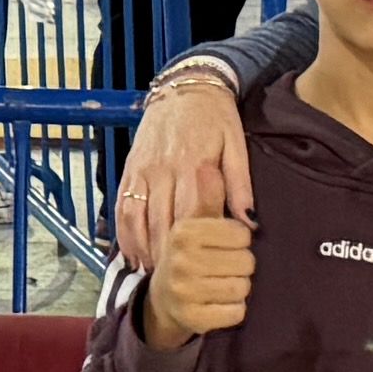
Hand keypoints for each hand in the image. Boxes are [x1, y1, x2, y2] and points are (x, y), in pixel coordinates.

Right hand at [111, 69, 250, 268]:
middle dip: (167, 257)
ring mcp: (142, 170)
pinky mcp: (130, 169)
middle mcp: (163, 170)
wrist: (185, 86)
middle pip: (161, 222)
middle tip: (175, 285)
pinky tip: (133, 253)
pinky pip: (123, 206)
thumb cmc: (216, 118)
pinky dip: (125, 234)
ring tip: (154, 275)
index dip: (192, 248)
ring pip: (137, 218)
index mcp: (193, 165)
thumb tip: (249, 223)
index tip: (197, 273)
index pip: (191, 216)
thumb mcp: (236, 145)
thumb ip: (240, 184)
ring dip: (144, 249)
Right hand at [139, 212, 254, 345]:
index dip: (241, 242)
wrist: (163, 297)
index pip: (241, 234)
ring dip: (239, 288)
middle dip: (242, 266)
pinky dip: (235, 309)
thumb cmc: (190, 258)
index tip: (227, 247)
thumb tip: (248, 211)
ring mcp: (184, 291)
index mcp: (184, 233)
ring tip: (224, 285)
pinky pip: (236, 312)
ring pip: (242, 287)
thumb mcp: (197, 229)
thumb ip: (221, 213)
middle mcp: (181, 260)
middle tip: (227, 270)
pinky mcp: (193, 318)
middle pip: (245, 261)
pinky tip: (222, 304)